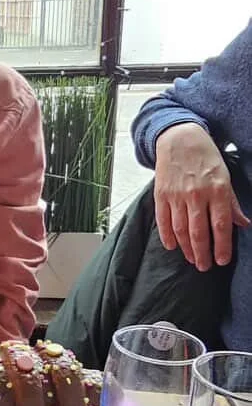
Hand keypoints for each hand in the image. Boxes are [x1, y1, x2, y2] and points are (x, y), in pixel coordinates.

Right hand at [154, 123, 248, 270]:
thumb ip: (232, 203)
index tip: (222, 261)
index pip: (220, 225)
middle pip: (199, 232)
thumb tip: (244, 224)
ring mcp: (177, 195)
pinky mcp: (161, 194)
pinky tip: (173, 246)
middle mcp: (197, 194)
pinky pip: (163, 221)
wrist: (179, 138)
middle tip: (205, 267)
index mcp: (217, 190)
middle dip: (203, 254)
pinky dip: (167, 236)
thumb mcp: (226, 176)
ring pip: (181, 230)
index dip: (222, 246)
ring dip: (187, 249)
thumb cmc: (206, 157)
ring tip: (192, 260)